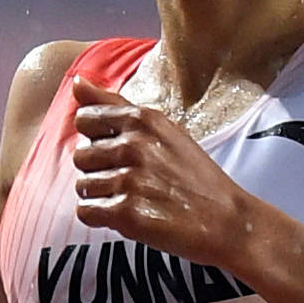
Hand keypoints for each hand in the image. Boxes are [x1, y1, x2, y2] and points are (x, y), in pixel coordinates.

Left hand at [69, 80, 253, 265]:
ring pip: (82, 186)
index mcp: (143, 119)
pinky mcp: (126, 213)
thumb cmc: (194, 175)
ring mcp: (129, 179)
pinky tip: (128, 215)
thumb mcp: (163, 129)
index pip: (84, 119)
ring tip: (133, 198)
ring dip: (102, 196)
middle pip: (81, 156)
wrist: (227, 220)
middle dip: (99, 171)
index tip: (120, 151)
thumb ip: (115, 105)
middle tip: (132, 181)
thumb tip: (76, 82)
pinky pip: (86, 212)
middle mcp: (133, 145)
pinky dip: (102, 218)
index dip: (96, 139)